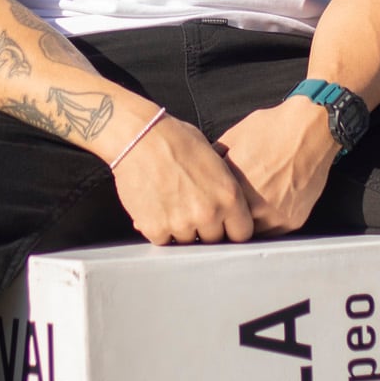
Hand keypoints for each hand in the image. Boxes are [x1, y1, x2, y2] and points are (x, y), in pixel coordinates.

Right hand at [108, 114, 254, 244]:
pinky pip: (163, 240)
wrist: (138, 137)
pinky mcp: (155, 228)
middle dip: (205, 230)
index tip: (222, 225)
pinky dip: (159, 229)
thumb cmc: (175, 139)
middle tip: (191, 209)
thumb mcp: (214, 159)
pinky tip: (156, 207)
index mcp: (229, 196)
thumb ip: (224, 189)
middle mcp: (208, 214)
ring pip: (187, 243)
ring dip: (181, 230)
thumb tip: (228, 207)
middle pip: (213, 242)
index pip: (241, 234)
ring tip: (171, 204)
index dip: (231, 229)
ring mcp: (181, 224)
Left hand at [217, 101, 338, 236]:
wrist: (310, 128)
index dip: (211, 208)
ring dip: (247, 225)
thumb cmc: (272, 129)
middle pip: (231, 226)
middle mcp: (255, 205)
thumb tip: (201, 176)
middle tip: (225, 212)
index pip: (214, 211)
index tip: (209, 207)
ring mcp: (276, 215)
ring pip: (252, 232)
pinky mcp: (293, 220)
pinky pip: (273, 231)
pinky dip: (266, 223)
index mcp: (234, 186)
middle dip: (227, 219)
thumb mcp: (232, 139)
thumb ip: (215, 163)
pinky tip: (265, 207)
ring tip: (247, 209)